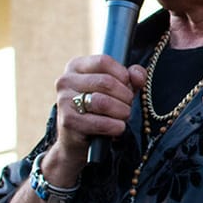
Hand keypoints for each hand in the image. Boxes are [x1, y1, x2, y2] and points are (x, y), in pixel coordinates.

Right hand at [43, 54, 146, 182]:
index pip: (104, 61)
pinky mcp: (68, 121)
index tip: (127, 87)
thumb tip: (137, 75)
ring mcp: (64, 101)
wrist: (77, 140)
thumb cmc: (99, 110)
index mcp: (75, 66)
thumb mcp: (116, 90)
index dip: (122, 75)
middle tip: (128, 106)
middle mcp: (65, 80)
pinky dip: (115, 126)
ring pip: (103, 102)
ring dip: (122, 111)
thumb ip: (131, 78)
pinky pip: (100, 123)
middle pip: (106, 82)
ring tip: (123, 116)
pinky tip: (118, 128)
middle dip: (125, 96)